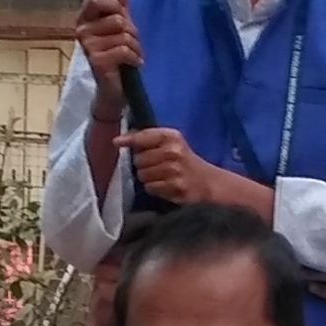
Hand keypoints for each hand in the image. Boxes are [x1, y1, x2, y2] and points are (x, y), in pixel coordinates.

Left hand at [124, 128, 263, 211]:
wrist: (209, 183)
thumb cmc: (185, 162)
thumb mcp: (172, 144)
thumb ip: (148, 140)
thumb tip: (119, 140)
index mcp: (172, 136)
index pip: (143, 136)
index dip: (128, 139)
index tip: (117, 142)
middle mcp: (173, 151)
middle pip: (138, 159)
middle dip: (144, 165)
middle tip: (157, 167)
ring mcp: (174, 170)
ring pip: (142, 175)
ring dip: (149, 178)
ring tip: (163, 177)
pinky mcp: (175, 186)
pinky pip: (151, 188)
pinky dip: (155, 189)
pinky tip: (166, 186)